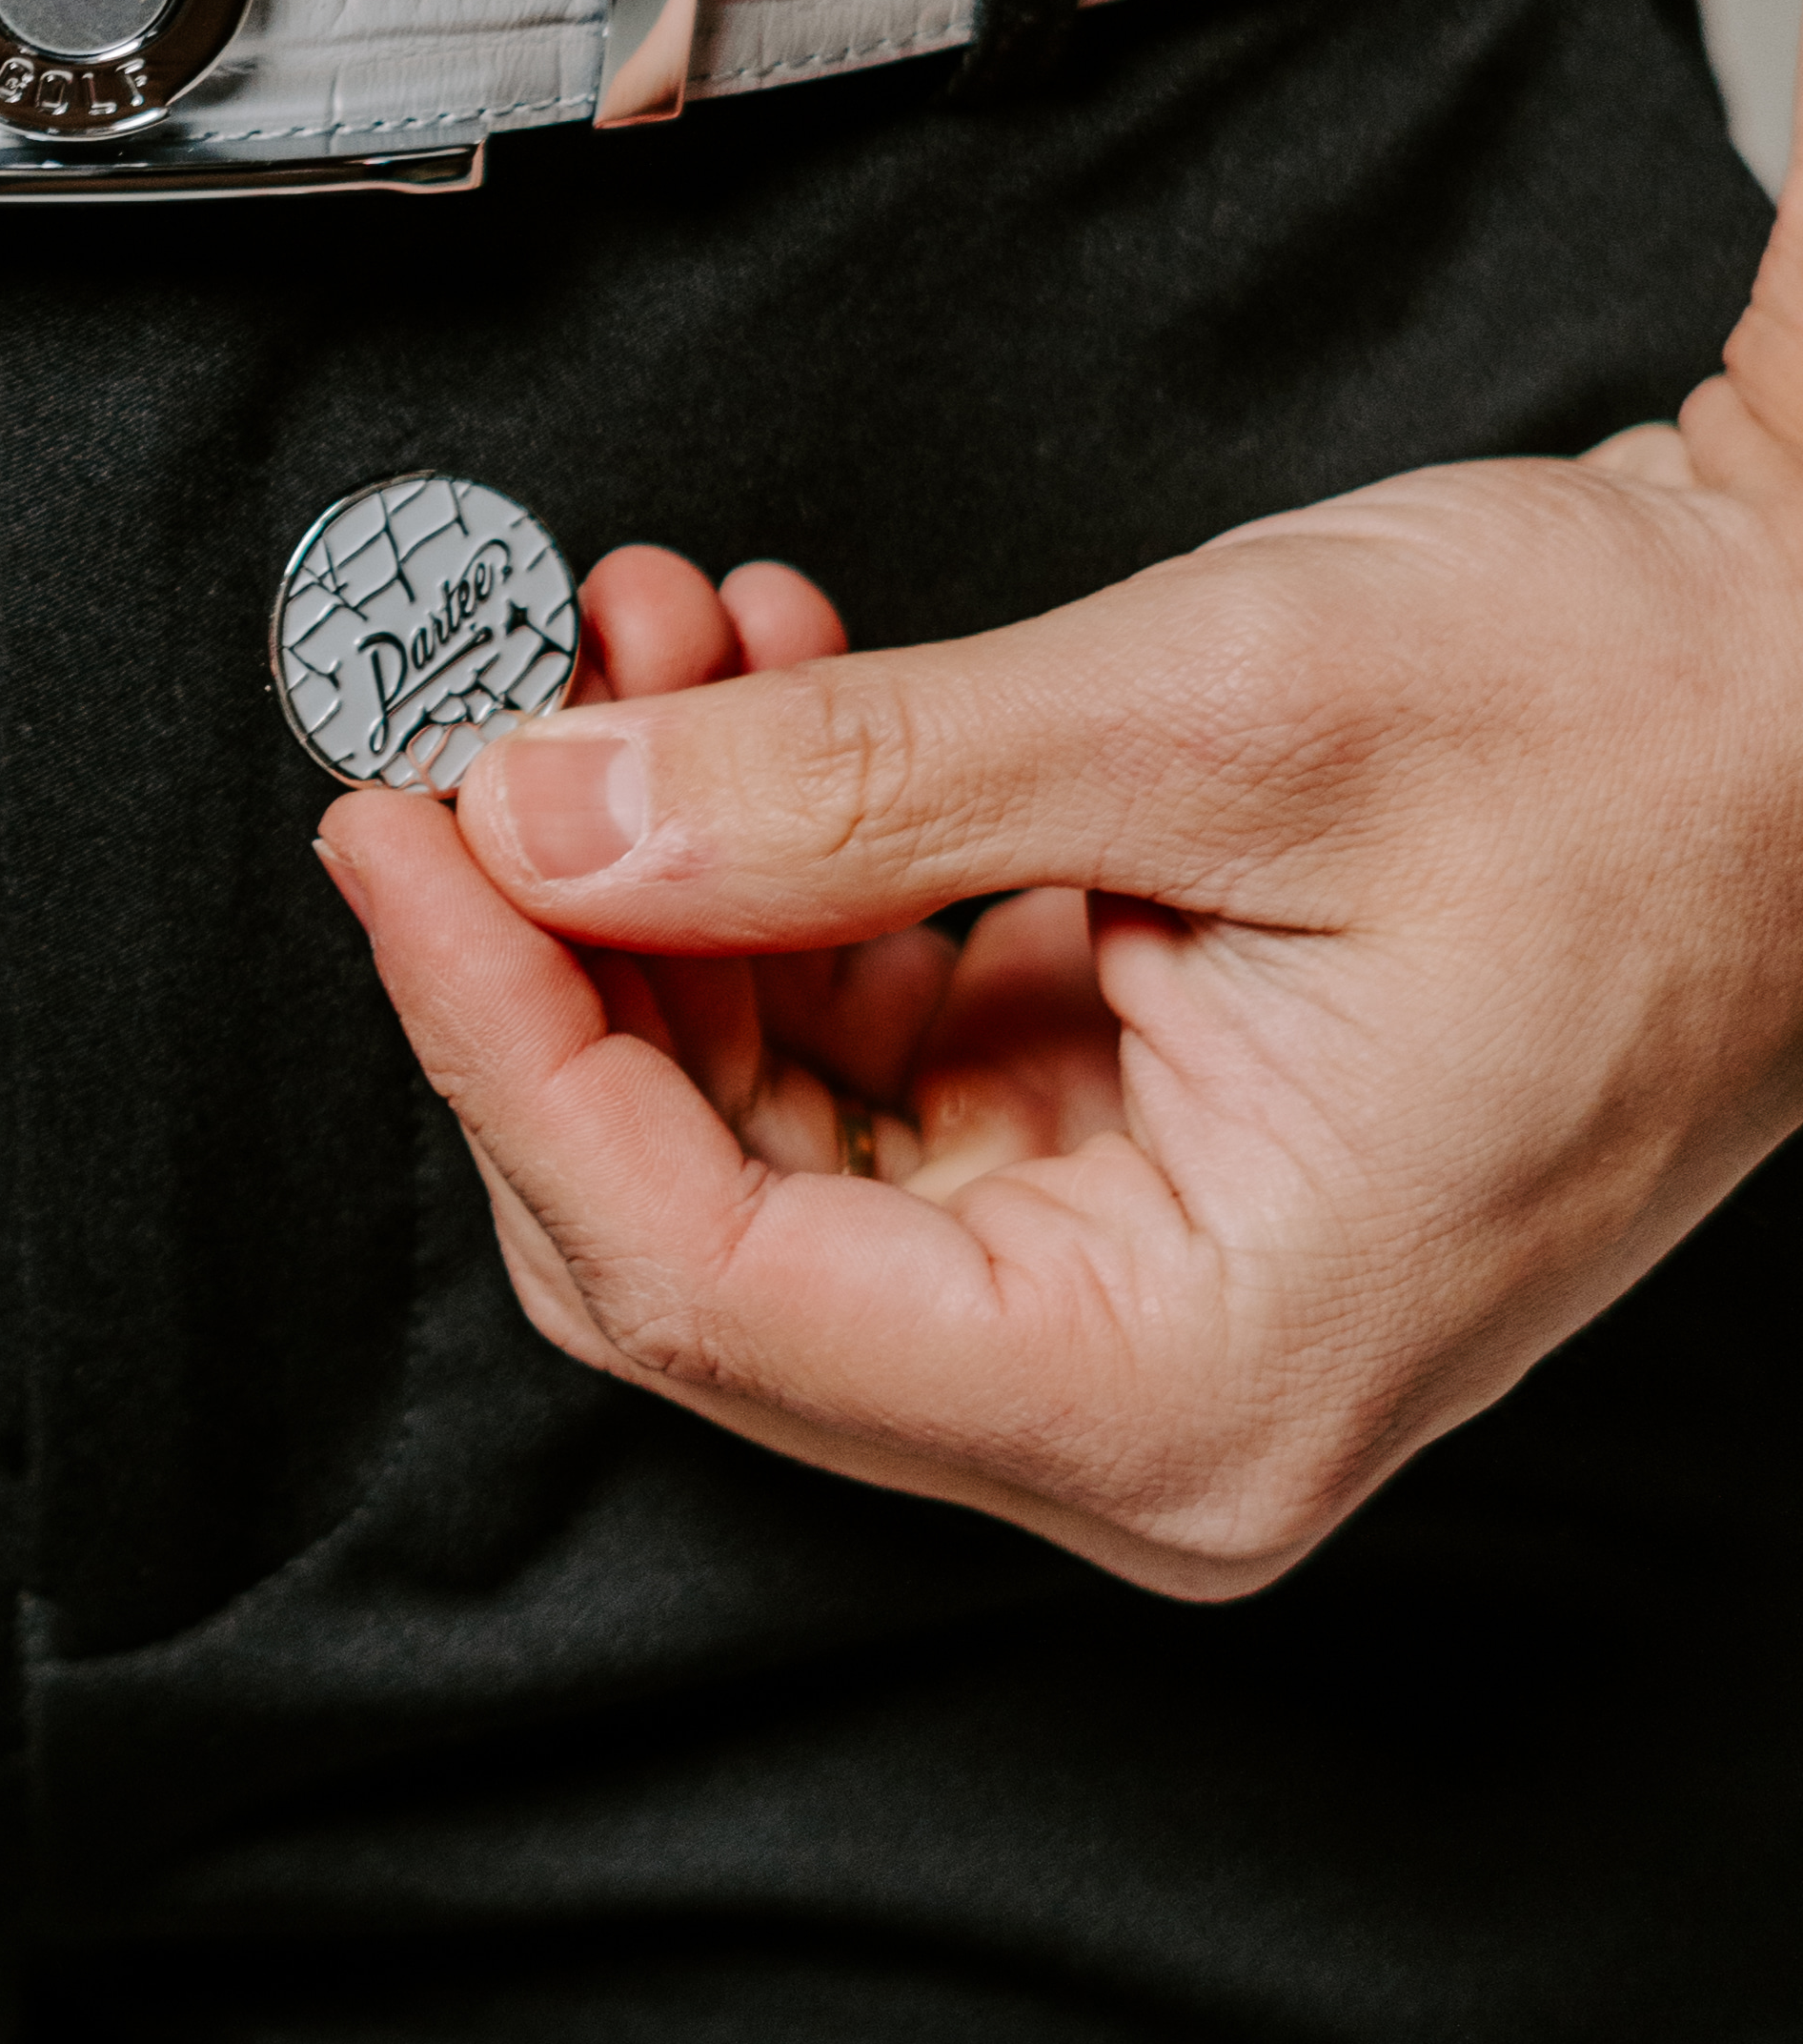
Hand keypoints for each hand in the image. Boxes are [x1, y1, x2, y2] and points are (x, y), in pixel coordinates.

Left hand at [318, 284, 1802, 1595]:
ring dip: (668, 874)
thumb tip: (543, 819)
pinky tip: (760, 696)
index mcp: (1190, 1386)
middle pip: (695, 1234)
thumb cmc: (1644, 737)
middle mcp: (1152, 1401)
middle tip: (491, 706)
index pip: (707, 1278)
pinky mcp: (1122, 1173)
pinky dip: (785, 874)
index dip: (503, 1043)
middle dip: (574, 944)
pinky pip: (863, 1062)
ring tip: (652, 642)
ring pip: (753, 1131)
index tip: (399, 836)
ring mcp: (1132, 1295)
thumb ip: (842, 790)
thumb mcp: (1204, 722)